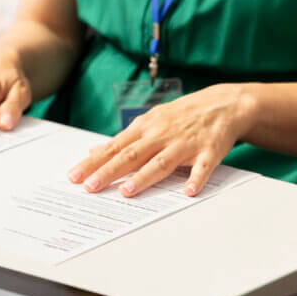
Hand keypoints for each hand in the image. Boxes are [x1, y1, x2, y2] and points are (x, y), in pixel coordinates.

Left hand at [67, 84, 255, 197]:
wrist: (222, 104)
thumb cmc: (180, 116)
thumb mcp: (149, 122)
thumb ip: (123, 140)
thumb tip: (94, 151)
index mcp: (144, 128)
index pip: (113, 148)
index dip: (93, 163)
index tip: (74, 176)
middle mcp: (160, 134)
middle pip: (131, 155)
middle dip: (108, 171)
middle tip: (89, 187)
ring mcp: (185, 143)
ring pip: (161, 161)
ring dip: (143, 177)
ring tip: (126, 192)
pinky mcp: (209, 150)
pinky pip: (202, 166)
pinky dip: (196, 178)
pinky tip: (188, 191)